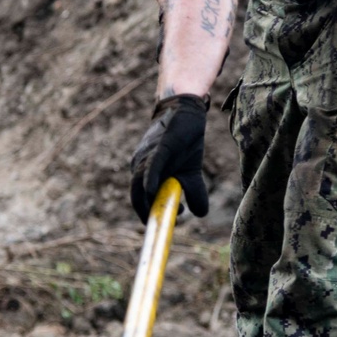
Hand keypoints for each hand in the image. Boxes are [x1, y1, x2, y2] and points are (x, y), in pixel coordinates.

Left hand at [130, 95, 208, 224]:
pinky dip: (149, 180)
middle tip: (164, 221)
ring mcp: (148, 156)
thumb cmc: (184, 143)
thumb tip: (201, 214)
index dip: (149, 215)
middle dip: (147, 212)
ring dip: (149, 201)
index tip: (163, 224)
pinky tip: (151, 191)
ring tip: (165, 212)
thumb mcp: (191, 172)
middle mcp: (141, 166)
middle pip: (136, 195)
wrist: (186, 112)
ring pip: (140, 183)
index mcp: (145, 174)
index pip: (141, 199)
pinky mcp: (160, 146)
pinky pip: (151, 165)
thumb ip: (194, 192)